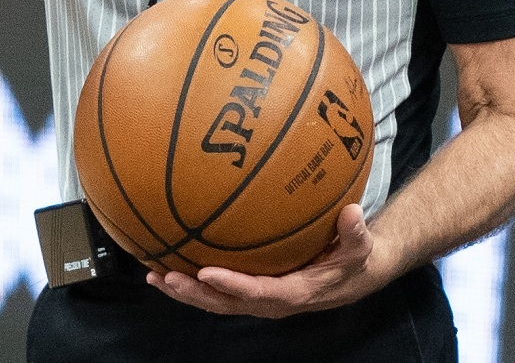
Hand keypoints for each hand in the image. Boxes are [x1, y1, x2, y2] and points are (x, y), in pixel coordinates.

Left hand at [144, 205, 399, 318]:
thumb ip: (355, 234)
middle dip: (196, 293)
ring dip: (186, 291)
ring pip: (216, 301)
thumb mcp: (360, 248)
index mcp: (295, 292)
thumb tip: (352, 212)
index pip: (259, 292)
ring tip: (154, 278)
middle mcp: (271, 300)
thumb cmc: (353, 260)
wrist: (352, 277)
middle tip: (167, 278)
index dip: (232, 285)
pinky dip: (193, 282)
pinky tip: (167, 267)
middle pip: (227, 303)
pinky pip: (218, 290)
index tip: (207, 272)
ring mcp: (259, 297)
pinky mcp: (251, 290)